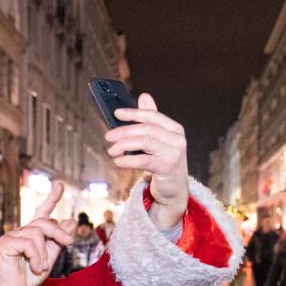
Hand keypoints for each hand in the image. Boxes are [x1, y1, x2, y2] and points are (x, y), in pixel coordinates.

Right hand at [0, 182, 73, 285]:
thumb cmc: (29, 277)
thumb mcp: (50, 257)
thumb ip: (59, 240)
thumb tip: (71, 221)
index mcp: (32, 233)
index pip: (42, 212)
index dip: (51, 198)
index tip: (60, 185)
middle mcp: (21, 231)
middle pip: (44, 222)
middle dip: (59, 232)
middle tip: (69, 243)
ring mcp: (12, 235)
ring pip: (37, 233)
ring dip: (44, 253)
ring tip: (41, 267)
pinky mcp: (5, 243)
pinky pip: (28, 243)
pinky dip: (35, 256)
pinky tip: (34, 267)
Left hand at [106, 93, 188, 229]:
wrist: (174, 189)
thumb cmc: (163, 163)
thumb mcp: (158, 141)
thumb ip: (151, 120)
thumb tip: (144, 96)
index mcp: (174, 129)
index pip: (152, 116)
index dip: (133, 113)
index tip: (116, 113)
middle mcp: (177, 139)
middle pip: (146, 129)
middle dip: (124, 131)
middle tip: (108, 136)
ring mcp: (174, 153)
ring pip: (145, 142)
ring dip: (124, 145)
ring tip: (111, 150)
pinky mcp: (167, 168)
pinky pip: (144, 160)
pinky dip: (128, 160)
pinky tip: (118, 161)